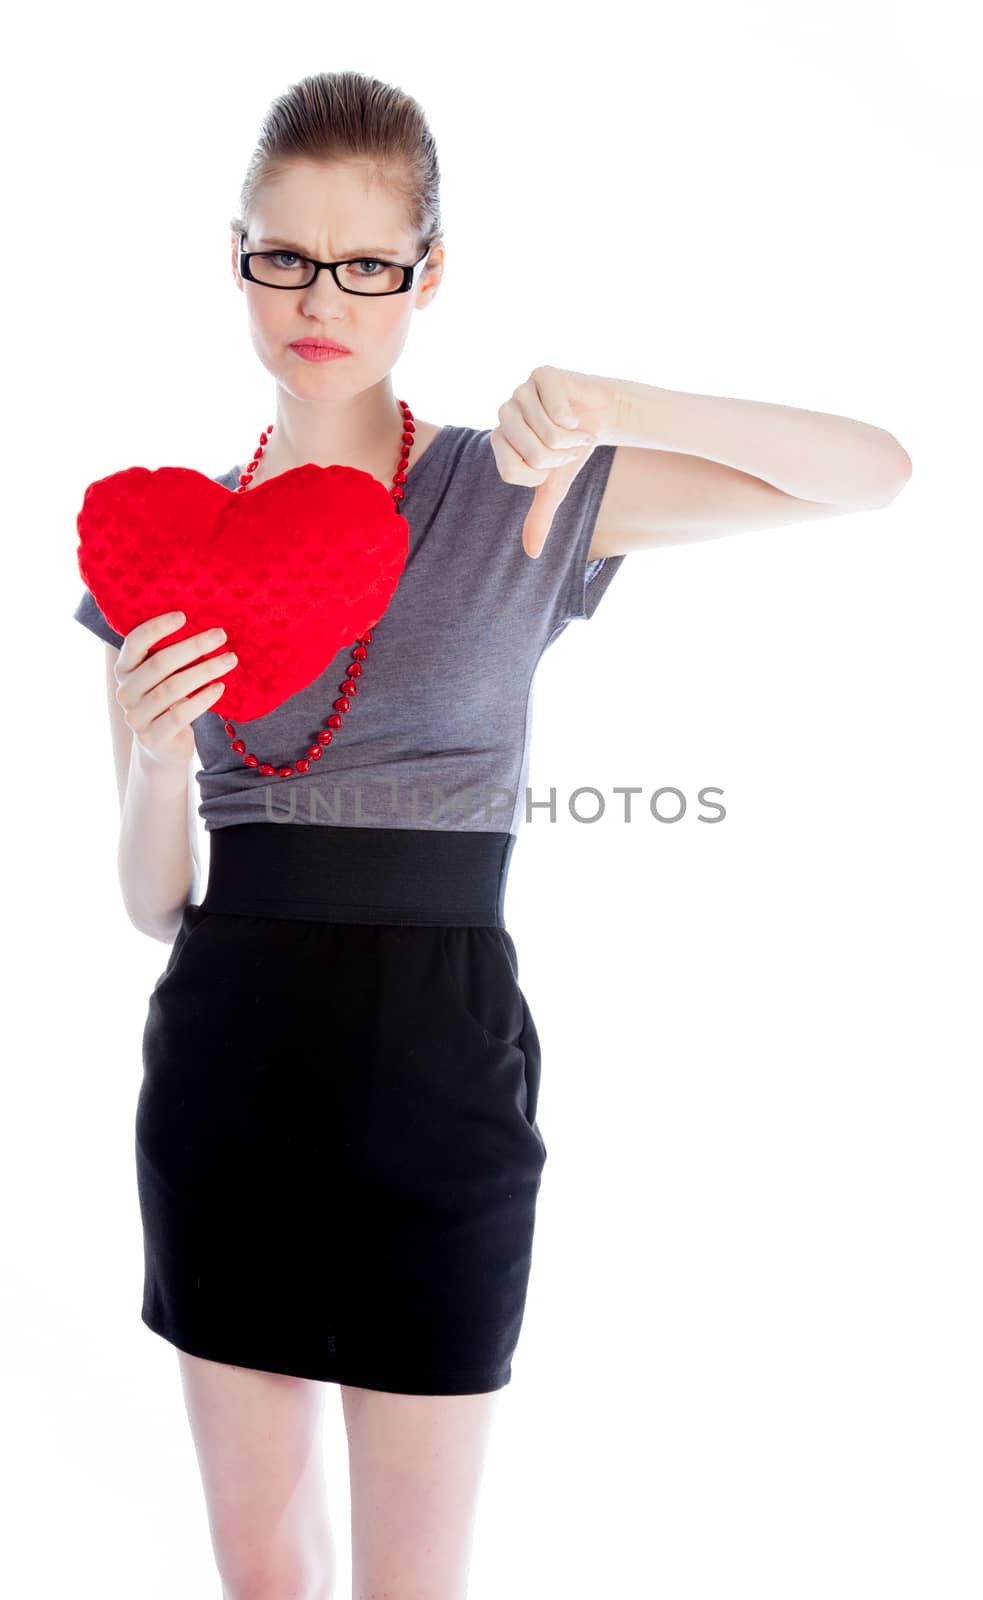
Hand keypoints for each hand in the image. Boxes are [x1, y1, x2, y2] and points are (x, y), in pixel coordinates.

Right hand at [114, 611, 237, 768]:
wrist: (161, 749)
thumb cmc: (167, 703)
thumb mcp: (162, 678)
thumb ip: (169, 656)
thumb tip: (206, 625)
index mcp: (124, 669)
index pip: (134, 642)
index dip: (157, 627)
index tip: (183, 615)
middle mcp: (125, 692)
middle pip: (159, 664)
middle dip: (193, 646)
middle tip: (221, 635)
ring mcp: (136, 717)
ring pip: (171, 688)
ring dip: (204, 671)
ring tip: (230, 660)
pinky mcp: (153, 737)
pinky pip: (180, 714)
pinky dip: (202, 699)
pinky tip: (220, 687)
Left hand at [489, 365, 615, 556]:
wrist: (599, 415)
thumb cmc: (571, 449)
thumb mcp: (555, 486)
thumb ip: (539, 515)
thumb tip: (531, 553)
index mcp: (498, 440)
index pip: (511, 472)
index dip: (539, 474)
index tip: (553, 464)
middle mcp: (504, 413)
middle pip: (531, 454)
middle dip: (559, 457)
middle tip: (567, 445)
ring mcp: (520, 391)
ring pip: (547, 433)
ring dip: (572, 438)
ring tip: (574, 429)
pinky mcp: (541, 374)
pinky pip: (557, 409)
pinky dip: (576, 419)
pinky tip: (576, 413)